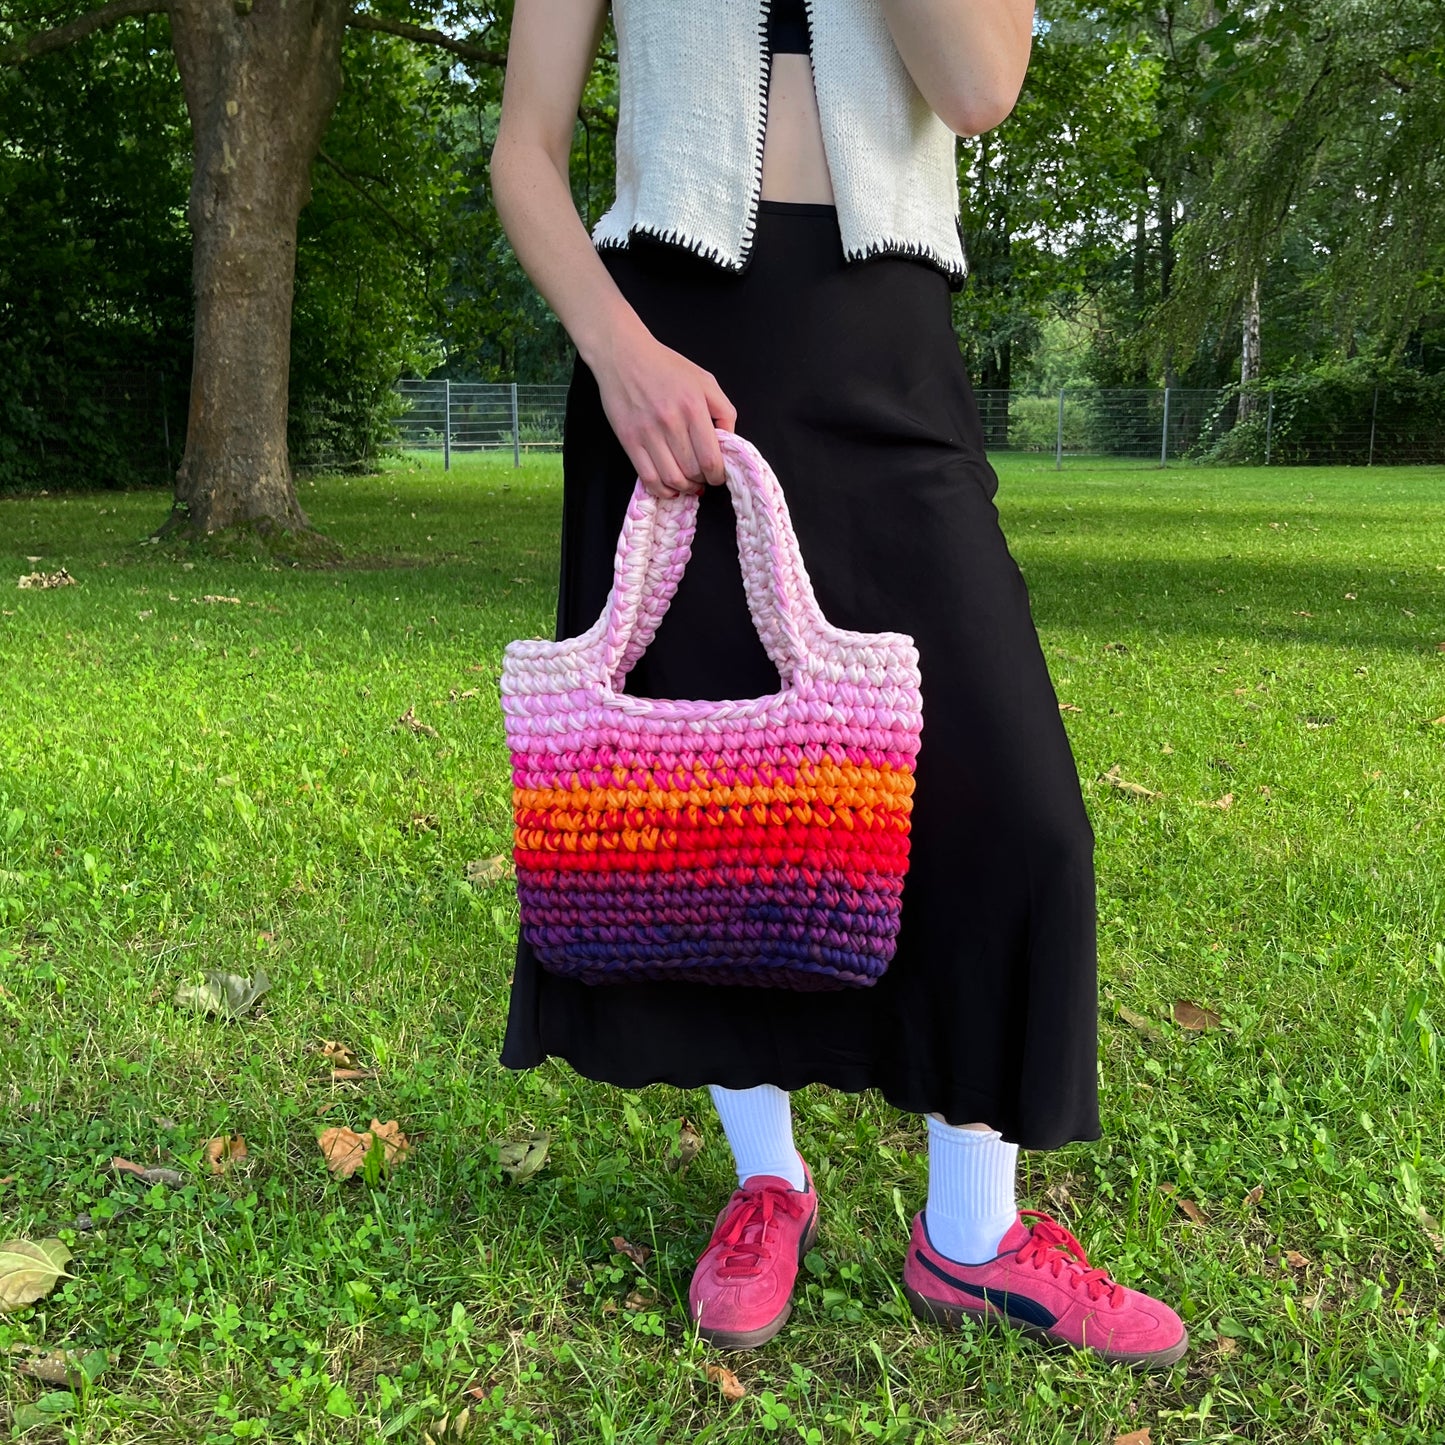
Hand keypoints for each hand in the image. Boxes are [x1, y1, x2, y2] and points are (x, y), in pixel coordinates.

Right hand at [592, 328, 737, 497]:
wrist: (623, 355)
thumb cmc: (665, 366)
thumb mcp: (705, 380)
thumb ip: (723, 409)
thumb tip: (729, 440)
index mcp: (693, 407)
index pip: (711, 458)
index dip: (718, 475)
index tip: (717, 475)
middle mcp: (671, 422)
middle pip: (692, 471)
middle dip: (702, 480)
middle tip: (702, 478)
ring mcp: (648, 433)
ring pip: (672, 478)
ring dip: (684, 488)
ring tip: (688, 484)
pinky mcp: (629, 440)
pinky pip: (648, 477)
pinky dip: (661, 489)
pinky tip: (669, 487)